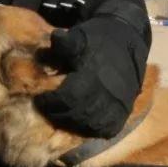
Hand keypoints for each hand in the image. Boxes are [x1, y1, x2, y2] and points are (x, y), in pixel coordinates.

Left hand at [34, 14, 147, 138]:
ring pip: (93, 124)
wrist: (128, 40)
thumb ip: (66, 42)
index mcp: (95, 74)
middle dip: (59, 115)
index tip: (39, 99)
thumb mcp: (80, 36)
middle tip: (46, 110)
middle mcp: (108, 92)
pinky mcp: (125, 110)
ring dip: (74, 124)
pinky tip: (81, 124)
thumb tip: (56, 37)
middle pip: (79, 114)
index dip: (51, 102)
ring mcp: (119, 103)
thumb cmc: (98, 39)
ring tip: (60, 117)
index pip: (69, 97)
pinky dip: (93, 130)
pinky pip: (108, 129)